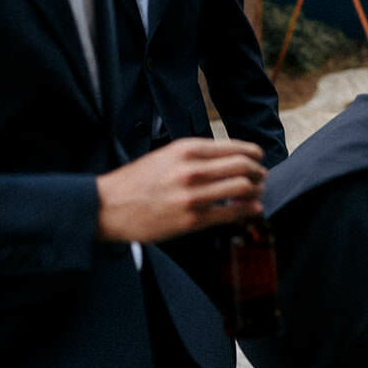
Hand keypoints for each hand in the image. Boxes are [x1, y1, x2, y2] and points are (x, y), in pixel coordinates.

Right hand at [95, 138, 267, 243]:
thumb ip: (198, 154)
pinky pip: (230, 213)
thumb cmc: (137, 180)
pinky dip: (248, 210)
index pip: (235, 148)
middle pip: (243, 166)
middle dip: (258, 172)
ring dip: (256, 190)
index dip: (254, 154)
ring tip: (256, 192)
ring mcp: (192, 196)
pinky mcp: (191, 219)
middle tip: (260, 176)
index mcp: (186, 150)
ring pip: (242, 188)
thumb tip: (232, 156)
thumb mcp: (166, 155)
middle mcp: (191, 170)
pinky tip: (252, 209)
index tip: (258, 158)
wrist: (106, 207)